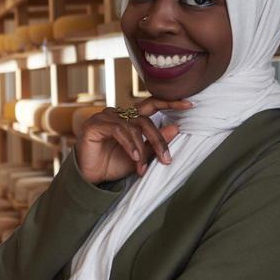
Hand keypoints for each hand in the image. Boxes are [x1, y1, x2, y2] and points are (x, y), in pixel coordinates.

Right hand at [75, 98, 192, 182]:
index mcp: (129, 118)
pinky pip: (118, 130)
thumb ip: (155, 143)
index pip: (151, 104)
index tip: (190, 104)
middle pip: (144, 119)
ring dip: (141, 148)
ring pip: (132, 126)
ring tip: (141, 166)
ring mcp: (104, 117)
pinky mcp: (94, 125)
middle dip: (158, 139)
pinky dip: (129, 144)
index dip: (169, 102)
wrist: (90, 177)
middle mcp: (117, 114)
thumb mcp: (140, 156)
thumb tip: (176, 128)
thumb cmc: (112, 164)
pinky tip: (133, 157)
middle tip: (166, 158)